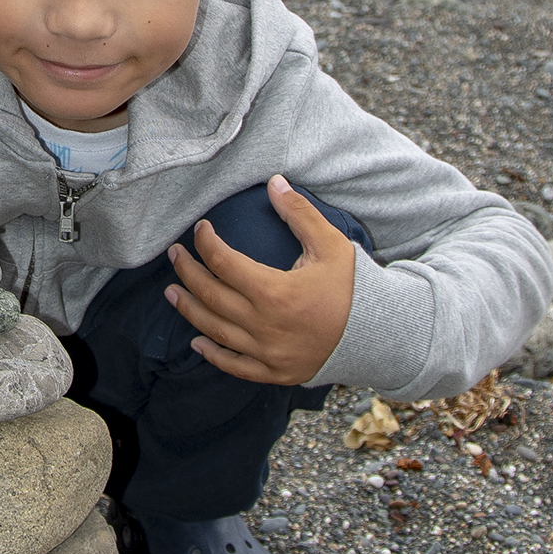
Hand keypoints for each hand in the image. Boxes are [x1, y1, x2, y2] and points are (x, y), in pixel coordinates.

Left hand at [165, 176, 354, 385]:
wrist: (380, 335)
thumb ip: (299, 213)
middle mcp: (264, 325)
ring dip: (190, 310)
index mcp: (274, 292)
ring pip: (216, 331)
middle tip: (174, 256)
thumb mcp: (331, 244)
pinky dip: (213, 355)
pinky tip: (197, 343)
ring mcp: (267, 352)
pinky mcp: (274, 372)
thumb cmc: (354, 287)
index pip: (224, 263)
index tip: (200, 229)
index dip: (206, 243)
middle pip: (212, 296)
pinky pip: (235, 366)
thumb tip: (274, 181)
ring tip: (171, 293)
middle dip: (189, 273)